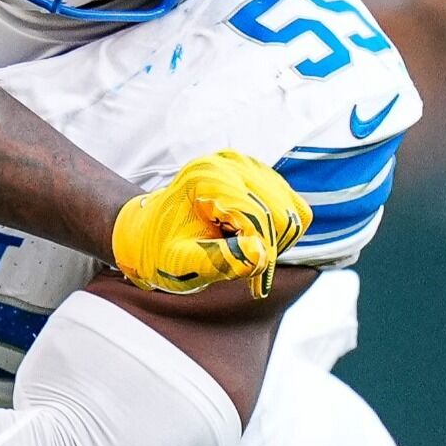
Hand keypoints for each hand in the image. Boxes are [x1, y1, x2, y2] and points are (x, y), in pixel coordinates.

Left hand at [113, 149, 310, 297]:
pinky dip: (278, 233)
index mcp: (205, 176)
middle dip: (266, 246)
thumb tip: (261, 254)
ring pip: (294, 213)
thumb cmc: (161, 250)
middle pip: (282, 215)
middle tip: (238, 262)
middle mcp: (230, 163)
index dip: (259, 254)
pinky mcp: (261, 177)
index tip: (251, 282)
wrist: (152, 233)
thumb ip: (219, 260)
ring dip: (274, 240)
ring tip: (238, 247)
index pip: (259, 218)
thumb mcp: (181, 262)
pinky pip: (294, 210)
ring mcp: (248, 166)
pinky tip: (248, 238)